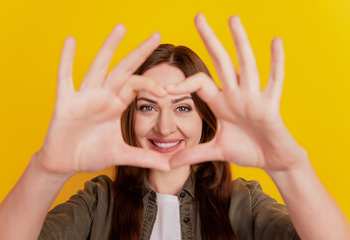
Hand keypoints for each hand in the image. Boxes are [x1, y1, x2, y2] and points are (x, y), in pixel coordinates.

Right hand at [37, 25, 169, 175]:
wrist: (65, 162)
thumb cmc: (91, 153)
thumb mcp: (121, 155)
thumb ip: (144, 158)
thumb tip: (169, 167)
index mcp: (116, 105)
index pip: (137, 86)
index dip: (152, 86)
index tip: (167, 91)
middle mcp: (103, 96)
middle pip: (124, 69)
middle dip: (140, 52)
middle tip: (157, 34)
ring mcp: (84, 96)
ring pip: (98, 67)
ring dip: (109, 47)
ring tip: (121, 28)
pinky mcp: (65, 102)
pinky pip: (66, 77)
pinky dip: (66, 60)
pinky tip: (70, 41)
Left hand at [167, 13, 305, 172]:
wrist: (272, 160)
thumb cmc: (247, 150)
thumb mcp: (215, 151)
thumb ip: (193, 154)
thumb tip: (168, 164)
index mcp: (221, 103)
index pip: (199, 83)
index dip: (182, 84)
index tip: (164, 88)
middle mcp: (235, 94)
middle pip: (220, 62)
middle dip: (209, 40)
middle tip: (198, 16)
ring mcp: (253, 97)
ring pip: (246, 64)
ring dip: (240, 42)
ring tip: (233, 18)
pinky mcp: (270, 104)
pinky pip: (275, 80)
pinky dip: (277, 62)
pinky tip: (275, 41)